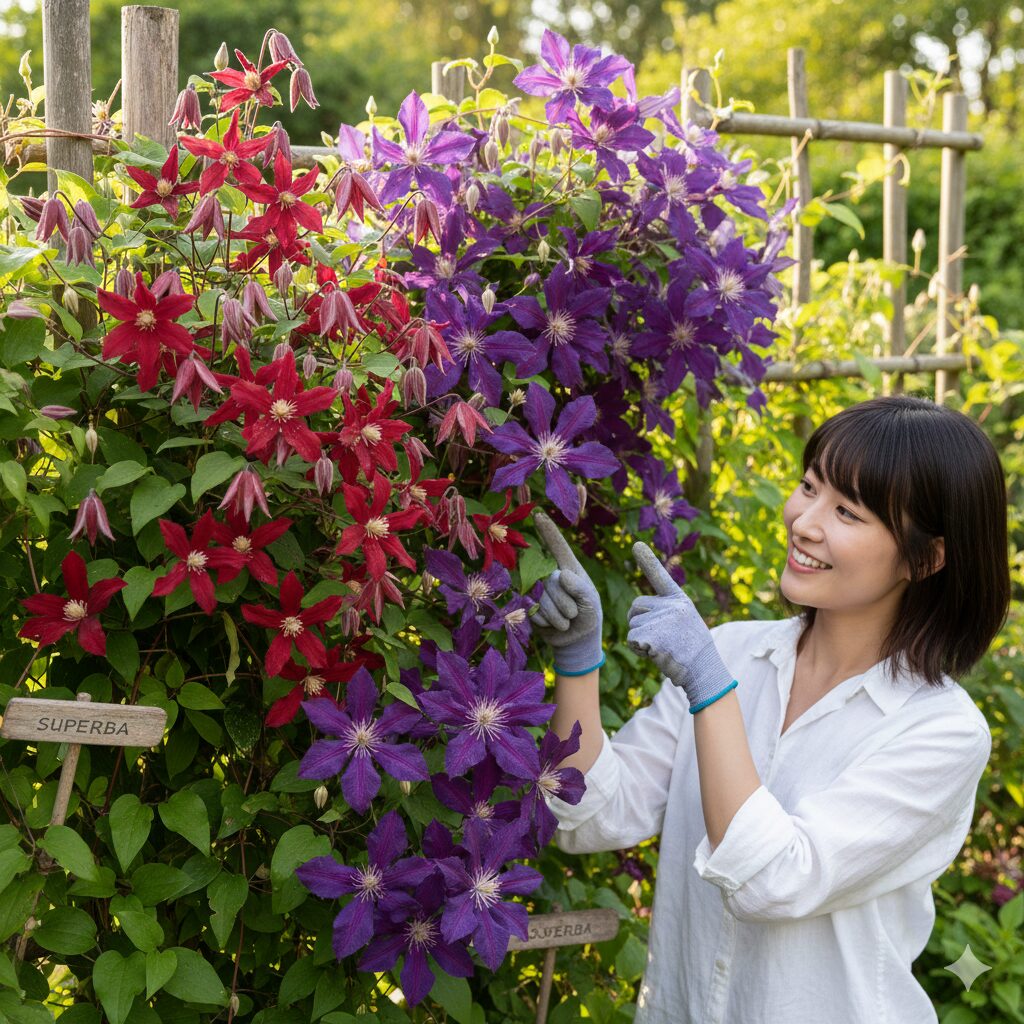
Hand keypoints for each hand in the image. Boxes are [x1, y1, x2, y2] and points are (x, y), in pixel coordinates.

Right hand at [529, 511, 603, 674]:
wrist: (576, 641)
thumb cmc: (588, 616)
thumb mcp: (591, 602)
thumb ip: (582, 589)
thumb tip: (563, 575)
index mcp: (569, 569)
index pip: (558, 548)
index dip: (548, 531)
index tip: (538, 514)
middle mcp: (551, 577)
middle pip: (552, 583)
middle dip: (566, 604)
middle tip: (574, 614)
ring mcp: (539, 591)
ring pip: (543, 600)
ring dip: (558, 616)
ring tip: (567, 622)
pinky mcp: (529, 607)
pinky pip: (535, 613)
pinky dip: (548, 623)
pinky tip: (553, 626)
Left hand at [627, 542, 734, 709]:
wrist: (704, 671)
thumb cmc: (693, 650)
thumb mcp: (685, 623)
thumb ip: (666, 612)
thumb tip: (638, 612)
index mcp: (679, 600)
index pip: (660, 576)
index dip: (647, 560)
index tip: (636, 544)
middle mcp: (671, 606)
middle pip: (635, 606)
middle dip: (637, 621)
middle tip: (655, 637)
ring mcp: (661, 620)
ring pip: (632, 625)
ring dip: (640, 639)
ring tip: (663, 648)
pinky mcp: (652, 635)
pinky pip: (632, 639)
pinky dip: (639, 650)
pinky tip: (657, 654)